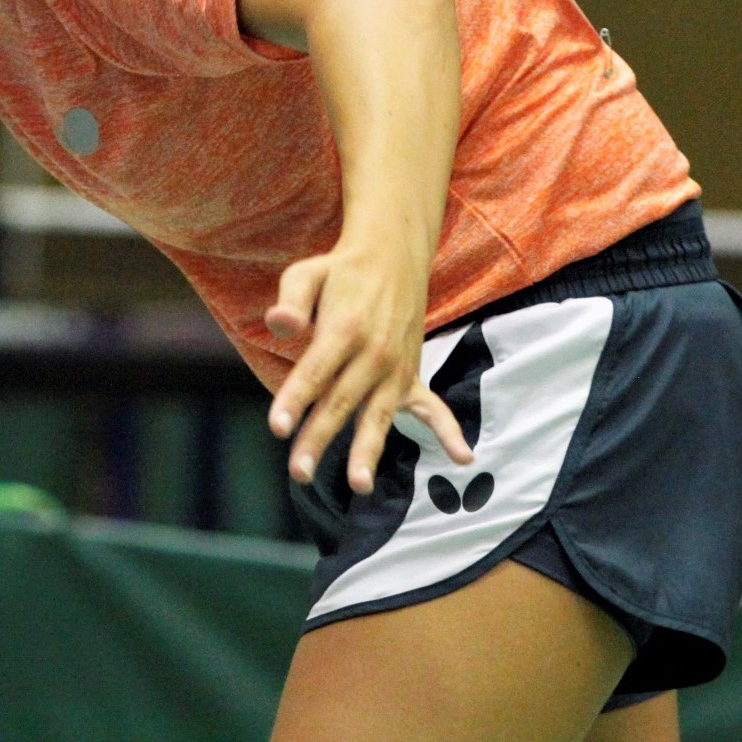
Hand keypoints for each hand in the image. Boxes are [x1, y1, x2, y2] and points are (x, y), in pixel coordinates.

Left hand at [266, 239, 472, 494]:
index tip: (278, 427)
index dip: (296, 398)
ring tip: (359, 485)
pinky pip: (433, 408)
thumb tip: (280, 323)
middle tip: (299, 472)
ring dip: (369, 450)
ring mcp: (395, 368)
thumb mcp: (308, 272)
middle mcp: (373, 353)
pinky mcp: (410, 376)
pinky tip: (462, 457)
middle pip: (342, 401)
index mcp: (344, 328)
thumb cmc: (341, 271)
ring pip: (379, 415)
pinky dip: (449, 431)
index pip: (316, 370)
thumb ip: (292, 298)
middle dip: (319, 438)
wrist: (394, 256)